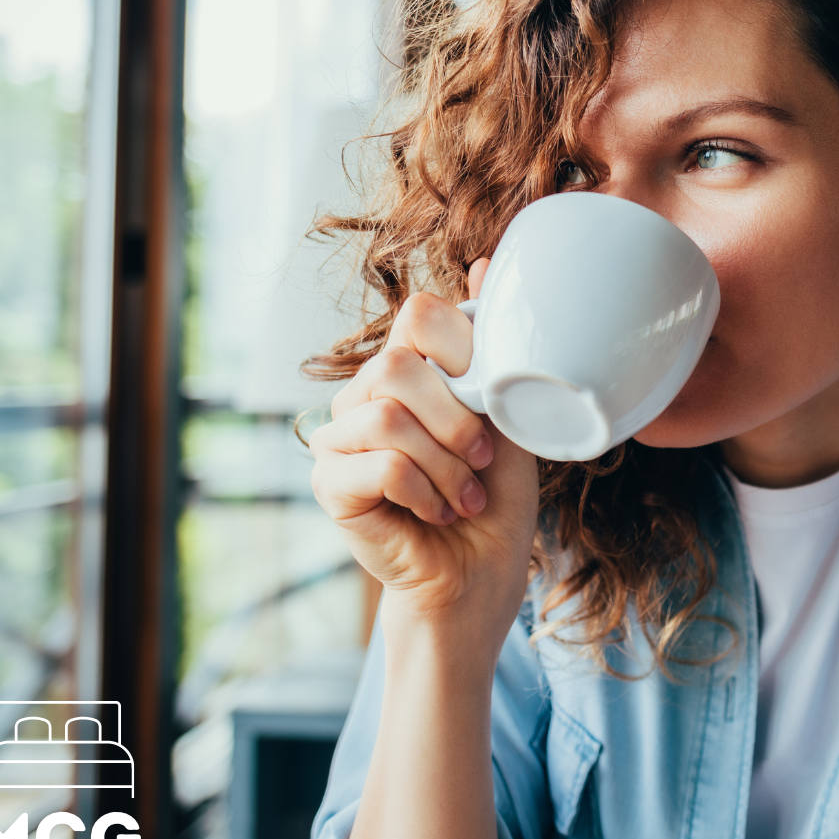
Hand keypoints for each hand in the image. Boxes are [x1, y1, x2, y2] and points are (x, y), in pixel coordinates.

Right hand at [309, 258, 540, 630]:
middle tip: (482, 460)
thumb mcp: (509, 415)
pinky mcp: (329, 483)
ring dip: (445, 464)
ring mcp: (338, 437)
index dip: (464, 351)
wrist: (480, 576)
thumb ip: (493, 349)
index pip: (419, 315)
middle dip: (456, 418)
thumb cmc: (497, 499)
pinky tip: (438, 512)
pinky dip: (424, 491)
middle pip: (398, 363)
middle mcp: (365, 394)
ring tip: (464, 495)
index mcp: (408, 370)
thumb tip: (485, 262)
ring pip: (388, 415)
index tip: (490, 402)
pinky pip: (377, 463)